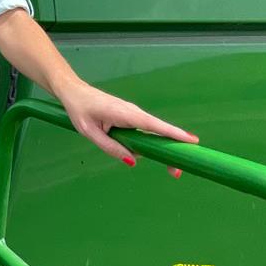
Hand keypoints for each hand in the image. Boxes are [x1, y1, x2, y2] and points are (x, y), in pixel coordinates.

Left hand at [57, 78, 198, 177]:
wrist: (74, 92)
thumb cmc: (80, 110)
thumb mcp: (90, 133)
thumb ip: (111, 147)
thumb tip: (133, 162)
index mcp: (124, 114)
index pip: (153, 125)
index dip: (173, 133)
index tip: (192, 141)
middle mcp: (133, 112)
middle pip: (158, 132)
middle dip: (170, 150)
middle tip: (176, 172)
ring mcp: (134, 114)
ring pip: (151, 133)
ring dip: (157, 149)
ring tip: (161, 165)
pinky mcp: (131, 117)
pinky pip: (143, 132)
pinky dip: (146, 143)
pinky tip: (134, 150)